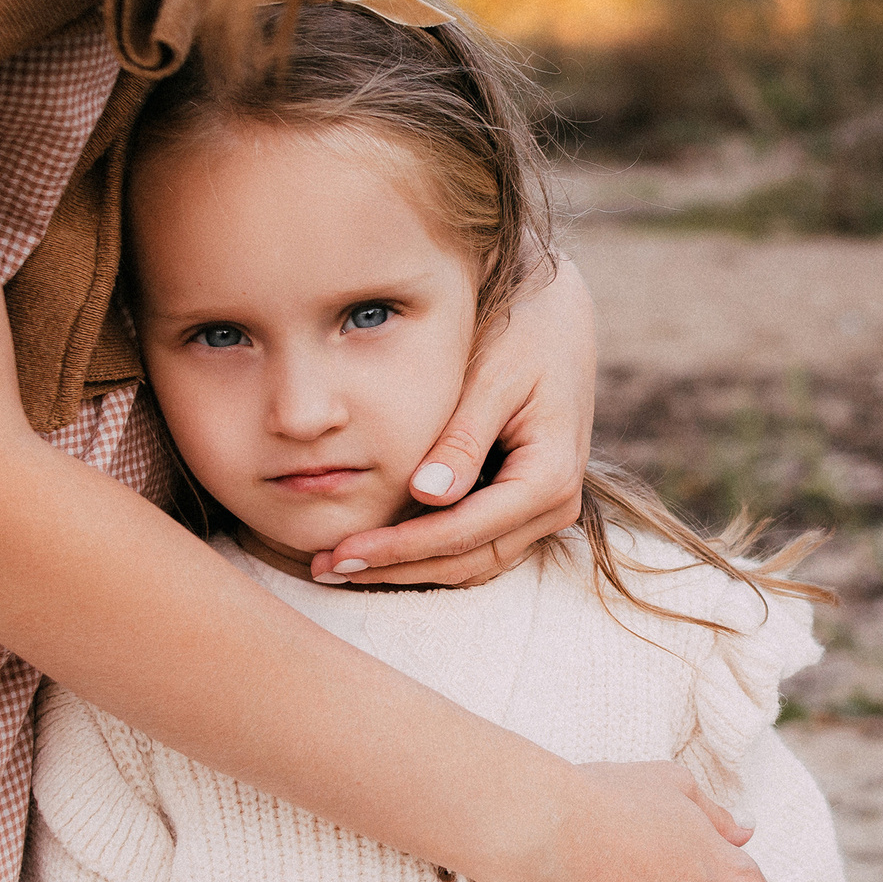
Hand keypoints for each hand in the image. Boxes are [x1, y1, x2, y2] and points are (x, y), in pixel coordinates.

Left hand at [311, 258, 595, 586]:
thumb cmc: (522, 332)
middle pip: (465, 560)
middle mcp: (554, 505)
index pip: (463, 531)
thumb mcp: (490, 375)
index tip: (343, 551)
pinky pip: (475, 545)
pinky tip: (375, 544)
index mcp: (550, 475)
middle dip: (394, 568)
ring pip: (470, 563)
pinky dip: (426, 551)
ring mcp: (543, 510)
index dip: (400, 547)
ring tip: (338, 564)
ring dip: (406, 568)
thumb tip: (426, 494)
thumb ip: (461, 438)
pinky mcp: (525, 505)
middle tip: (323, 567)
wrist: (558, 313)